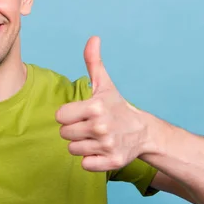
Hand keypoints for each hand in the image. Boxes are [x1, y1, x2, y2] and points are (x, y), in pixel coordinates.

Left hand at [56, 36, 147, 171]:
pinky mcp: (111, 163)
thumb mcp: (105, 84)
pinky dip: (90, 159)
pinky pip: (85, 164)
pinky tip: (100, 150)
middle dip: (74, 130)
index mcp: (95, 107)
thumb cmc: (117, 107)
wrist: (143, 132)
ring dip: (81, 145)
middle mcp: (100, 127)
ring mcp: (106, 146)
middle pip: (64, 134)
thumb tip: (93, 38)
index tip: (81, 113)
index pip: (60, 116)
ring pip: (72, 150)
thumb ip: (93, 62)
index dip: (68, 115)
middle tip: (89, 126)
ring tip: (95, 138)